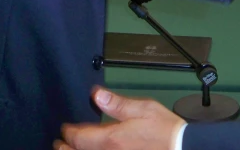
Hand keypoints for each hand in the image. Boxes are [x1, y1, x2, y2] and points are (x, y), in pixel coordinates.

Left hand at [54, 87, 183, 149]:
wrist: (182, 149)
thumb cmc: (164, 129)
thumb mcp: (142, 109)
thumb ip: (116, 103)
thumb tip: (95, 94)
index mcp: (112, 139)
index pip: (80, 138)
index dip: (69, 133)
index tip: (64, 129)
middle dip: (65, 149)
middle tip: (58, 144)